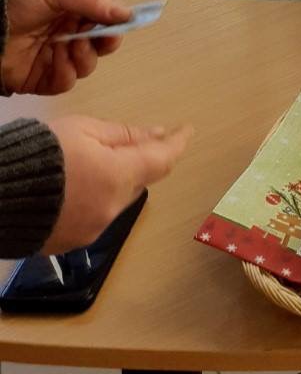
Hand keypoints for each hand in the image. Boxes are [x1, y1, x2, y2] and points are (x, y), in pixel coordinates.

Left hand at [2, 0, 132, 95]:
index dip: (117, 25)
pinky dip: (66, 73)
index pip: (108, 21)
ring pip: (87, 66)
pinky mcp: (42, 78)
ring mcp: (57, 58)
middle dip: (103, 43)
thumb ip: (92, 0)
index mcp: (76, 11)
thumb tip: (126, 14)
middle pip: (102, 47)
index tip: (120, 25)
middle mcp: (70, 35)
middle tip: (92, 37)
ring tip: (67, 46)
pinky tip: (56, 60)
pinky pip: (65, 82)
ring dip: (83, 58)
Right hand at [42, 116, 192, 253]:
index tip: (186, 130)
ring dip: (114, 181)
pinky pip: (96, 216)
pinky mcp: (72, 242)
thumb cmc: (41, 154)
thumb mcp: (84, 130)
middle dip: (138, 161)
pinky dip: (94, 199)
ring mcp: (93, 229)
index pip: (163, 160)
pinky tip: (75, 188)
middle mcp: (112, 208)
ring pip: (117, 200)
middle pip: (139, 181)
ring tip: (88, 163)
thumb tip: (158, 134)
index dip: (178, 143)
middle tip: (125, 142)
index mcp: (119, 177)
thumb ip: (124, 135)